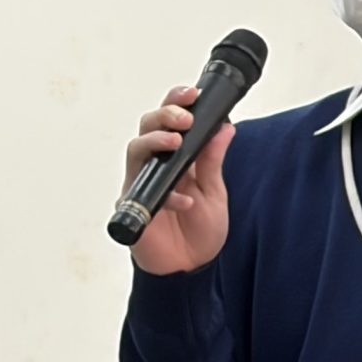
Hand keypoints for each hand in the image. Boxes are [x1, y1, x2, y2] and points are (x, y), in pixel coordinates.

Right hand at [121, 84, 234, 275]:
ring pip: (135, 150)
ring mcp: (142, 184)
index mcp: (176, 158)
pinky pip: (142, 191)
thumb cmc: (199, 231)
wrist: (191, 268)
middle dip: (164, 116)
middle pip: (146, 127)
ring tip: (175, 142)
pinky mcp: (135, 207)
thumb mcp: (214, 191)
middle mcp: (155, 166)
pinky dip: (167, 194)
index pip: (170, 121)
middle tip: (184, 118)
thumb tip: (226, 128)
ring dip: (155, 142)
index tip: (193, 93)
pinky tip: (184, 201)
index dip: (177, 103)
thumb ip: (214, 160)